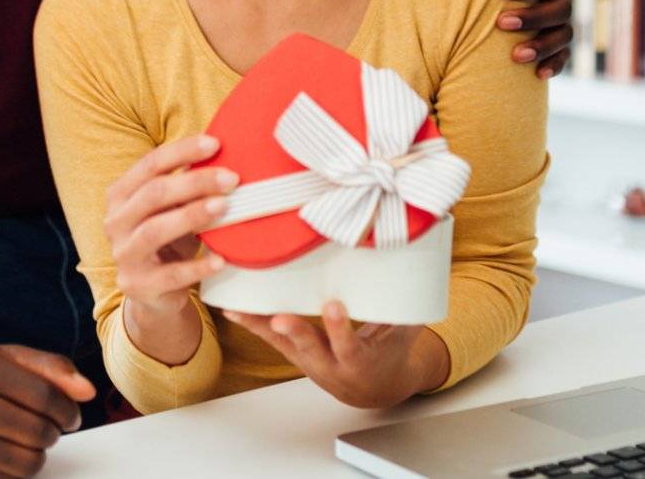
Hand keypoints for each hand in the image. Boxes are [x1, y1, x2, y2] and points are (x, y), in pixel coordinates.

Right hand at [0, 342, 94, 477]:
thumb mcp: (2, 357)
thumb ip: (48, 367)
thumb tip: (89, 391)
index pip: (44, 395)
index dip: (68, 410)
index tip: (71, 416)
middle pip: (38, 431)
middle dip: (54, 433)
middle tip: (48, 430)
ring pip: (25, 462)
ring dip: (38, 455)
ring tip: (28, 443)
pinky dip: (14, 472)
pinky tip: (4, 454)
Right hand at [105, 134, 235, 361]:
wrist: (151, 290)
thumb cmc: (166, 238)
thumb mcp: (170, 209)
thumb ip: (185, 185)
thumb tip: (224, 155)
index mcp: (120, 195)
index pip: (150, 164)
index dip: (182, 151)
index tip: (215, 144)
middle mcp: (115, 222)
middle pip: (153, 194)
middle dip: (195, 182)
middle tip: (230, 179)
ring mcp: (124, 255)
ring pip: (155, 230)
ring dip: (192, 216)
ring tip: (223, 207)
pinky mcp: (138, 285)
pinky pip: (170, 274)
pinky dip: (198, 266)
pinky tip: (221, 259)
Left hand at [224, 302, 448, 408]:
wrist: (375, 388)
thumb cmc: (390, 352)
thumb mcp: (404, 331)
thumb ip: (406, 301)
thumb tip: (412, 256)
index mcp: (359, 361)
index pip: (348, 345)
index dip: (339, 328)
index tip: (334, 306)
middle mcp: (330, 365)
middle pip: (309, 349)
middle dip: (294, 332)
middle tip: (280, 317)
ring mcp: (308, 362)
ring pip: (282, 345)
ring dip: (260, 326)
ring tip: (238, 310)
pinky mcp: (294, 354)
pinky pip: (270, 339)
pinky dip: (253, 324)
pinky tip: (232, 310)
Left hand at [490, 0, 573, 77]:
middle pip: (561, 7)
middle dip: (533, 17)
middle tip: (500, 23)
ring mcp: (563, 14)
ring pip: (564, 34)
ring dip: (542, 46)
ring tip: (515, 56)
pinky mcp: (557, 35)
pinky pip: (565, 54)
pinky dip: (555, 64)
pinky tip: (537, 75)